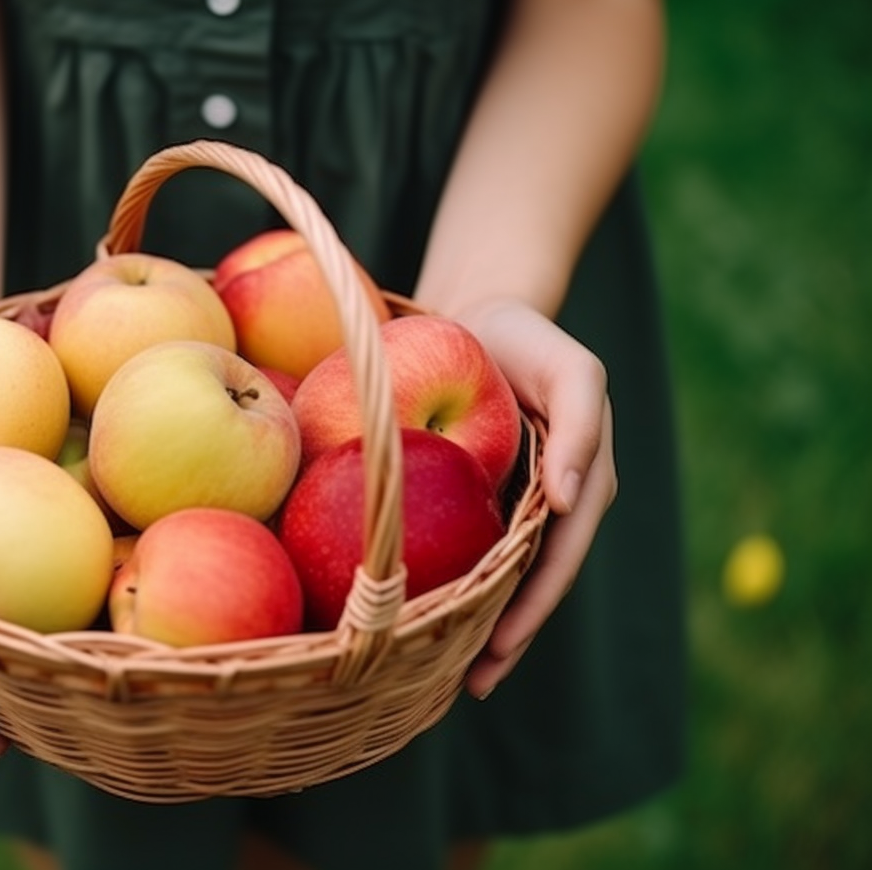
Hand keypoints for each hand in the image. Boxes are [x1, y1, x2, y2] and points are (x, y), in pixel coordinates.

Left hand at [453, 299, 618, 699]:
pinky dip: (453, 584)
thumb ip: (581, 429)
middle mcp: (550, 505)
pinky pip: (466, 548)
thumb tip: (568, 502)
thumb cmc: (526, 338)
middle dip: (506, 638)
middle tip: (471, 685)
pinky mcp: (477, 497)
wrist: (479, 317)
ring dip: (478, 626)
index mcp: (580, 484)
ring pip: (498, 577)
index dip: (532, 608)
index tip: (498, 649)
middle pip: (530, 585)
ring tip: (444, 676)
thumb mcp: (572, 369)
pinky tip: (421, 614)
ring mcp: (513, 506)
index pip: (557, 560)